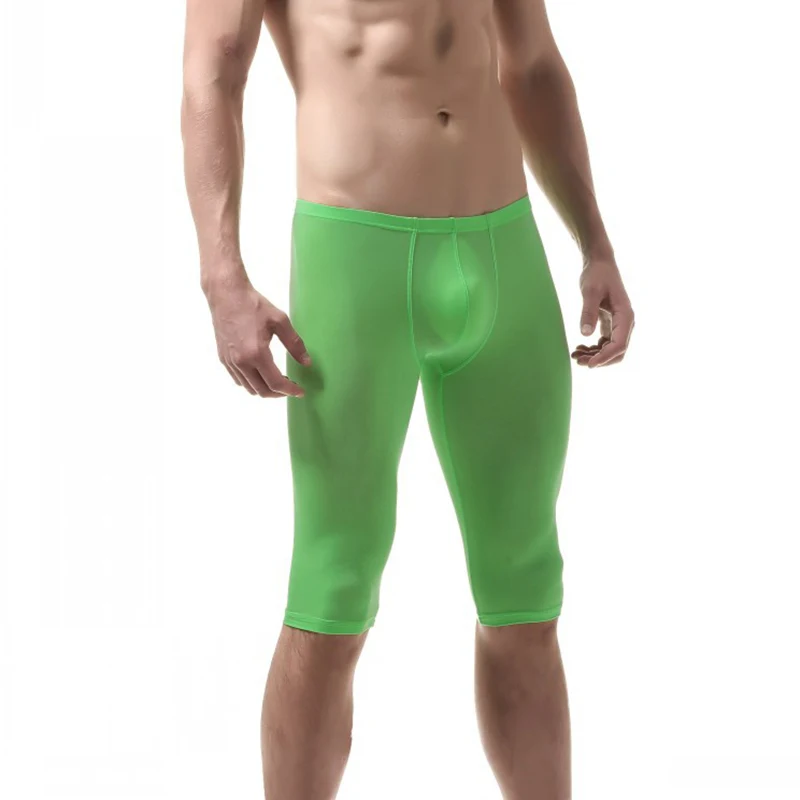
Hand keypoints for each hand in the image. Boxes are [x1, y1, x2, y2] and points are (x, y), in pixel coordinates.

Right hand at [206, 272, 309, 396]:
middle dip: (279, 394)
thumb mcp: (280, 321)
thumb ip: (295, 344)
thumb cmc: (254, 305)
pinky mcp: (223, 358)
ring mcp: (230, 362)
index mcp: (256, 354)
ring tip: (277, 380)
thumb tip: (307, 363)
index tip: (300, 391)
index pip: (275, 383)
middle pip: (262, 391)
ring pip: (249, 388)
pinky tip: (261, 374)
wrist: (226, 295)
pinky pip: (238, 380)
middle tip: (291, 386)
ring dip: (265, 389)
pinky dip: (251, 383)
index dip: (290, 391)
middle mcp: (241, 362)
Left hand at [571, 257, 633, 367]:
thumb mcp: (590, 292)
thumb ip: (588, 312)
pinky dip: (594, 349)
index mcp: (625, 316)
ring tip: (575, 355)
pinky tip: (579, 348)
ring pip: (610, 350)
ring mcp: (619, 324)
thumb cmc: (597, 275)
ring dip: (595, 356)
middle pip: (618, 352)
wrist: (600, 263)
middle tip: (578, 360)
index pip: (619, 345)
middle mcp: (626, 323)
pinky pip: (605, 343)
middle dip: (599, 360)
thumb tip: (585, 334)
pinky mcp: (611, 324)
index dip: (604, 357)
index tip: (588, 364)